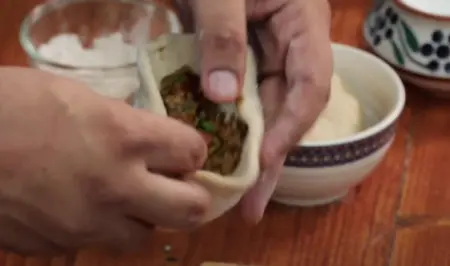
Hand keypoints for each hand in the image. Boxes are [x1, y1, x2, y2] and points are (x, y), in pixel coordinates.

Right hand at [0, 67, 209, 253]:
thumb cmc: (10, 105)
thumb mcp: (78, 96)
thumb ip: (124, 121)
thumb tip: (149, 140)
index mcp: (124, 136)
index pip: (194, 151)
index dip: (192, 150)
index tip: (181, 149)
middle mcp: (116, 186)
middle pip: (192, 209)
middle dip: (191, 196)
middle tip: (175, 183)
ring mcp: (88, 224)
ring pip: (145, 237)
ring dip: (143, 217)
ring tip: (123, 197)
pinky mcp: (59, 246)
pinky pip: (98, 244)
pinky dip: (102, 228)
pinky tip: (82, 207)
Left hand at [176, 0, 332, 222]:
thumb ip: (222, 35)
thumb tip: (220, 97)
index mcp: (302, 26)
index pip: (309, 87)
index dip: (290, 128)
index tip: (264, 162)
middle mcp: (288, 49)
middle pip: (285, 111)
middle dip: (268, 159)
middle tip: (251, 205)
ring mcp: (261, 57)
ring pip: (260, 111)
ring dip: (246, 151)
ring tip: (232, 193)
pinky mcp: (235, 62)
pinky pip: (234, 100)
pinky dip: (223, 127)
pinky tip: (211, 154)